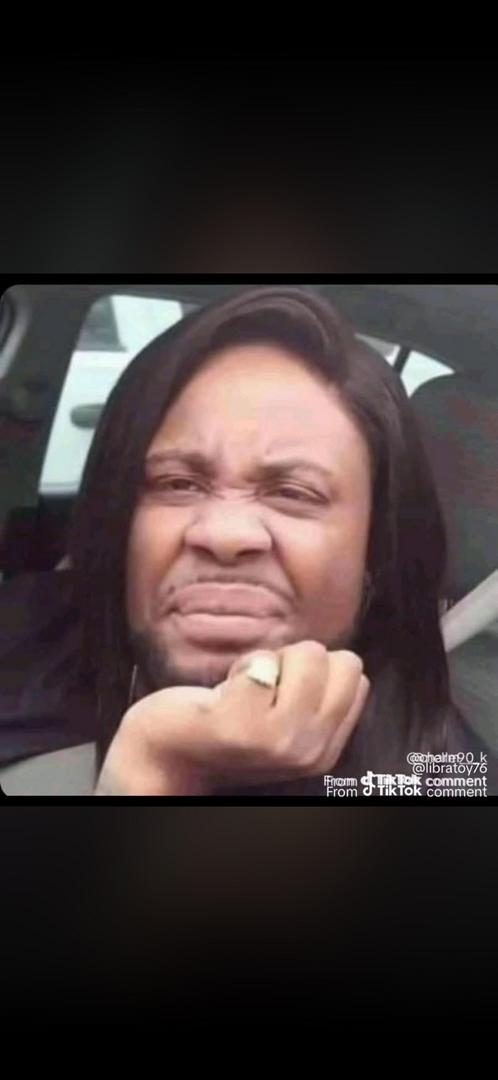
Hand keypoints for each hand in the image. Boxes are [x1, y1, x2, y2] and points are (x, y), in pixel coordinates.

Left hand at [94, 641, 368, 794]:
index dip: (315, 670)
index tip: (282, 689)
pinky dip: (242, 664)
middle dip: (299, 659)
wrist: (166, 757)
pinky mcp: (239, 726)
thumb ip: (316, 701)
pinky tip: (222, 693)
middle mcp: (308, 751)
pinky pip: (262, 663)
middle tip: (262, 686)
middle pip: (342, 661)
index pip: (356, 677)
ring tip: (242, 689)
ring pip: (308, 655)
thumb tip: (342, 660)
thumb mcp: (285, 724)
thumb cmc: (223, 726)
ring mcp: (277, 742)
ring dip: (270, 660)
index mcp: (324, 750)